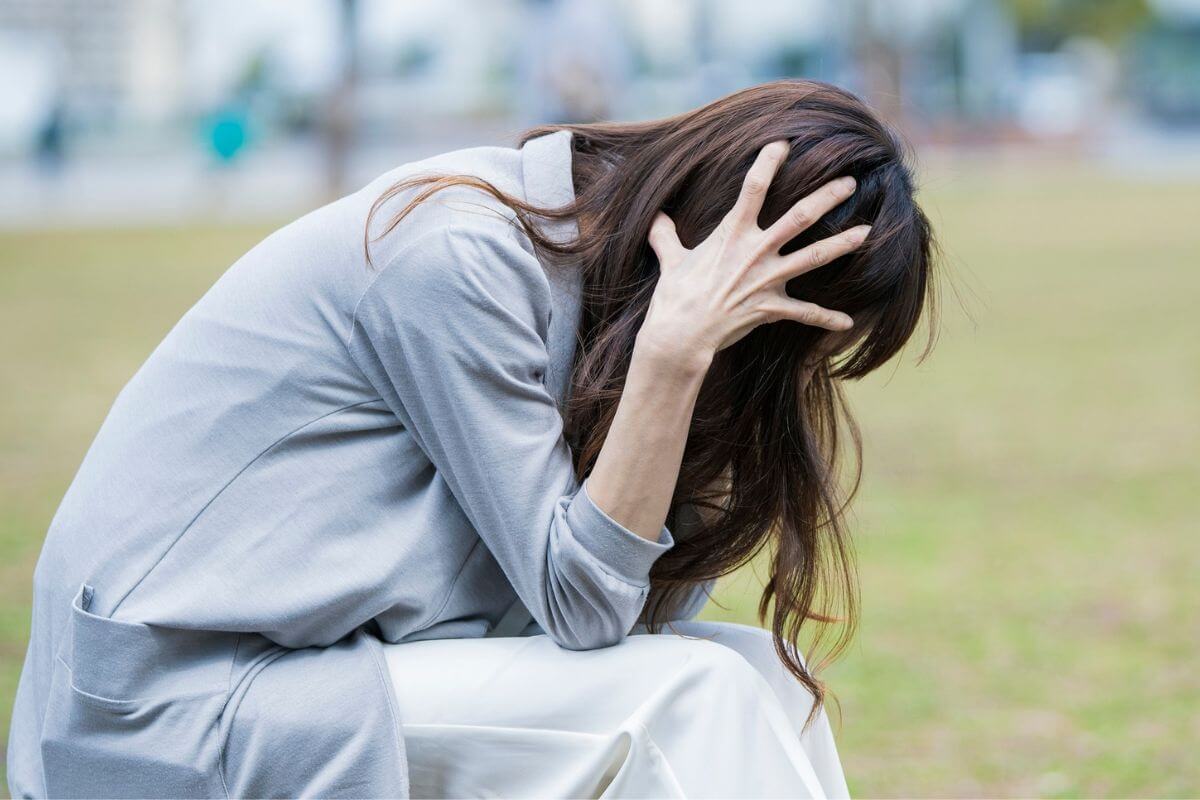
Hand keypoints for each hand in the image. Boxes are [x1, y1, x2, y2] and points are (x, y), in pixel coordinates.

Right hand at [638, 140, 869, 368]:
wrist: (680, 335)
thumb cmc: (673, 296)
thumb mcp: (669, 260)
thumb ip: (664, 235)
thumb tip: (654, 217)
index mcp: (731, 234)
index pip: (753, 188)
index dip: (768, 163)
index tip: (784, 144)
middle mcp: (755, 251)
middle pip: (800, 217)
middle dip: (827, 197)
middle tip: (850, 182)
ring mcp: (767, 279)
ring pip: (813, 256)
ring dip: (842, 244)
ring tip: (867, 232)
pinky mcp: (771, 308)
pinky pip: (805, 314)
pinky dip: (826, 318)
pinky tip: (846, 322)